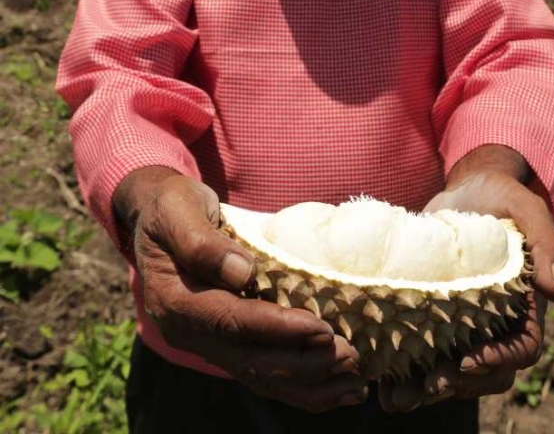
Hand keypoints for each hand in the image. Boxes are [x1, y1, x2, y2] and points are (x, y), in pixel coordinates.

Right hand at [118, 170, 367, 412]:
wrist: (156, 214)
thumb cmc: (171, 205)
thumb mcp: (178, 209)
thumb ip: (202, 242)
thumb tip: (242, 272)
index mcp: (175, 301)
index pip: (231, 323)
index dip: (277, 329)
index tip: (320, 327)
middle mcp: (189, 332)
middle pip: (250, 360)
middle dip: (304, 363)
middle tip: (351, 356)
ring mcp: (207, 342)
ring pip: (260, 376)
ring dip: (309, 383)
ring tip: (355, 381)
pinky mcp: (225, 341)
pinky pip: (263, 371)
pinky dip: (301, 384)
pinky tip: (338, 389)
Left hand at [378, 169, 553, 412]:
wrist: (469, 189)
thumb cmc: (503, 197)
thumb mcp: (526, 209)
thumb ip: (547, 244)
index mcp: (525, 307)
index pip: (522, 348)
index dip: (499, 360)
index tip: (469, 360)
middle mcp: (497, 324)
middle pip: (485, 372)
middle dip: (457, 384)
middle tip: (428, 386)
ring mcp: (464, 324)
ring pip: (451, 370)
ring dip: (425, 388)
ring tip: (395, 398)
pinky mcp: (433, 316)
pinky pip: (423, 351)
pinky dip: (403, 370)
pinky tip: (378, 380)